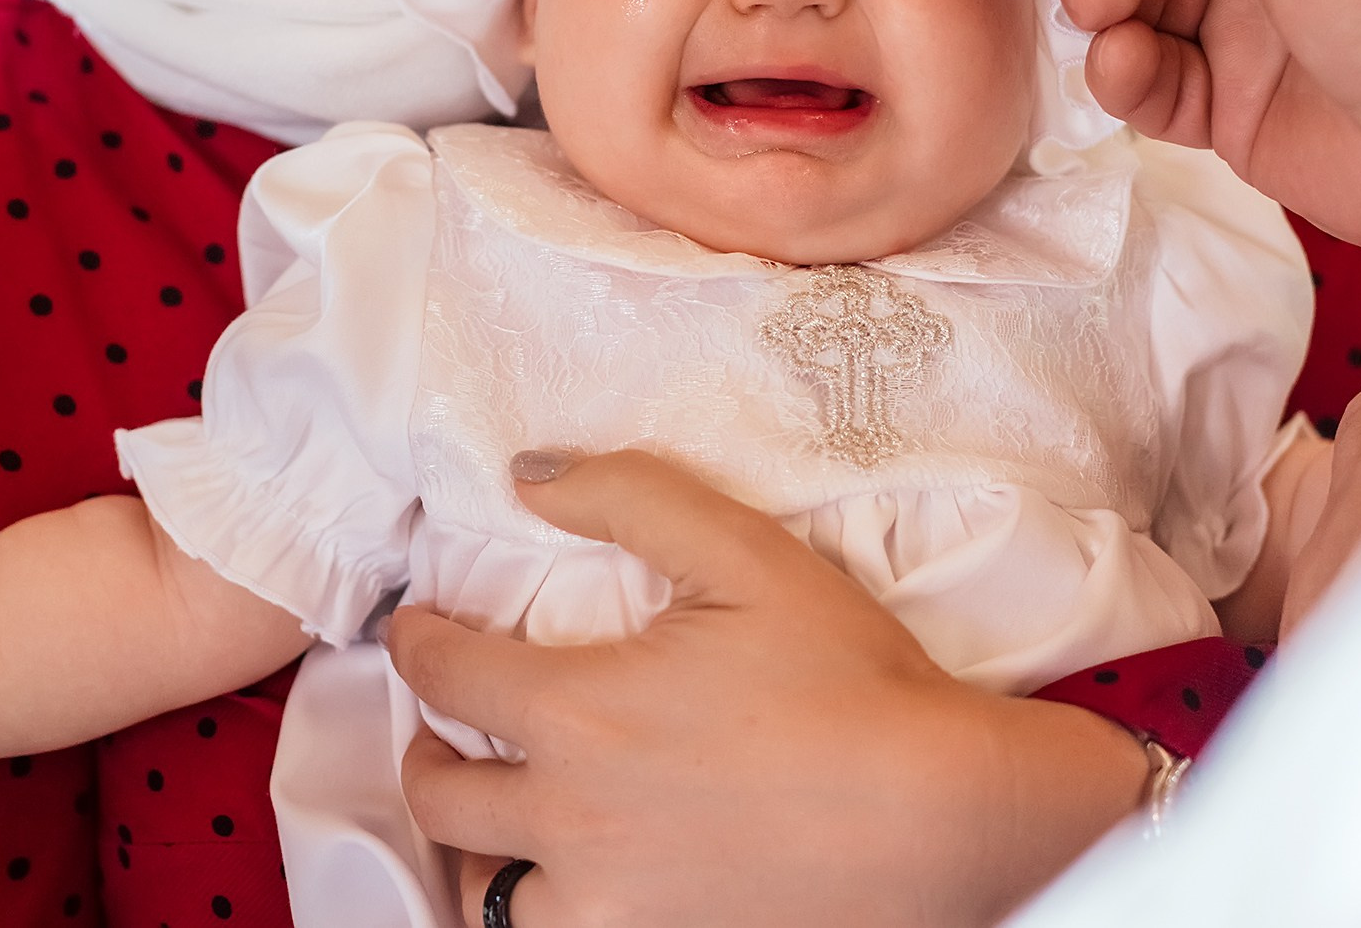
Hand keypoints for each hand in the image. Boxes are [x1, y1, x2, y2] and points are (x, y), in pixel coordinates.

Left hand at [388, 450, 1148, 927]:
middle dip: (426, 750)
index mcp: (578, 715)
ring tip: (503, 814)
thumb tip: (532, 474)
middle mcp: (571, 820)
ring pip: (485, 891)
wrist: (945, 818)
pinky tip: (577, 874)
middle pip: (439, 797)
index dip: (415, 641)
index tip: (418, 626)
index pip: (443, 676)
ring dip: (478, 846)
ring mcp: (609, 902)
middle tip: (448, 724)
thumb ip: (629, 498)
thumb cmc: (853, 682)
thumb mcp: (746, 555)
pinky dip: (545, 905)